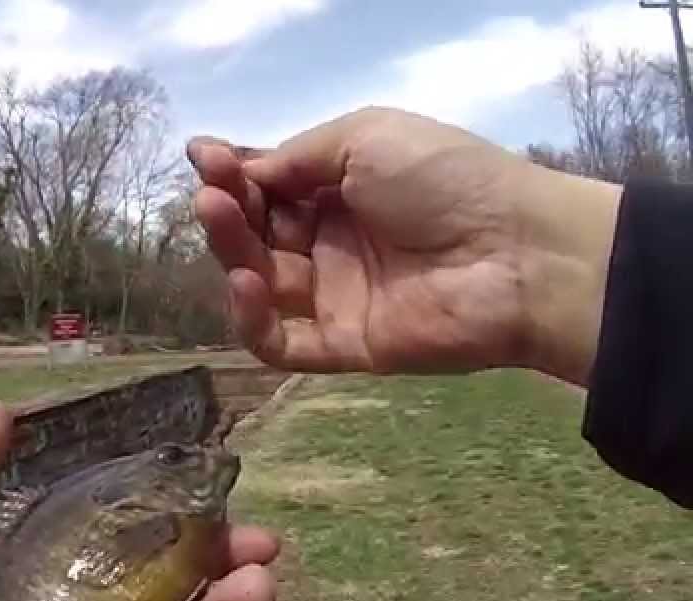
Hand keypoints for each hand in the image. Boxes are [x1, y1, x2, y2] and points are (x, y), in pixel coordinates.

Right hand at [188, 106, 622, 385]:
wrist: (515, 252)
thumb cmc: (443, 180)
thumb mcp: (365, 137)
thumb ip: (296, 158)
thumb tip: (241, 172)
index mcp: (343, 190)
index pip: (271, 188)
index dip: (234, 174)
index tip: (203, 157)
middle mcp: (334, 244)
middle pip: (258, 234)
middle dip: (228, 209)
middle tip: (211, 192)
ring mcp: (336, 297)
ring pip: (261, 282)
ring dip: (231, 251)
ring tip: (219, 216)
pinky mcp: (343, 346)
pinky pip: (279, 343)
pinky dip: (251, 318)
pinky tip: (247, 283)